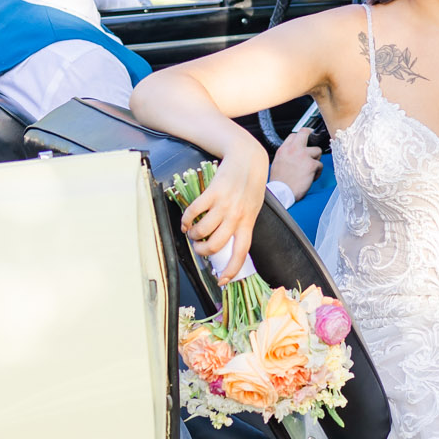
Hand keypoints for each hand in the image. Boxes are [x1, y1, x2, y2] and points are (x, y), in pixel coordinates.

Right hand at [179, 138, 269, 282]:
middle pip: (215, 246)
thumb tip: (228, 245)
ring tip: (192, 232)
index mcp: (248, 222)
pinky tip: (186, 221)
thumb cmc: (250, 185)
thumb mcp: (253, 208)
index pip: (241, 253)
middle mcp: (236, 216)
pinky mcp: (212, 193)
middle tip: (198, 248)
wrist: (247, 158)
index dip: (231, 270)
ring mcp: (224, 205)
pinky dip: (186, 220)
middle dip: (202, 251)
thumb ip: (242, 225)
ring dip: (193, 236)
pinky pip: (193, 212)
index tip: (221, 280)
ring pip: (202, 231)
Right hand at [270, 125, 322, 202]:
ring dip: (316, 159)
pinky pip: (320, 165)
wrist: (281, 193)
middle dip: (311, 135)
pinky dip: (317, 172)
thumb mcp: (277, 163)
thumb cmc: (279, 182)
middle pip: (305, 133)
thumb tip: (293, 153)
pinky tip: (311, 178)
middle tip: (314, 140)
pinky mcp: (311, 165)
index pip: (293, 135)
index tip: (305, 138)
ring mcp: (303, 156)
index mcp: (283, 150)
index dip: (300, 137)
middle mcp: (293, 150)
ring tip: (310, 169)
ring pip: (317, 150)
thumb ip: (286, 155)